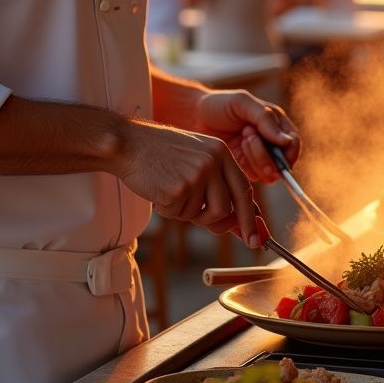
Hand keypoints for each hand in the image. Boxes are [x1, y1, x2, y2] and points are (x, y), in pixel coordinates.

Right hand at [114, 119, 264, 248]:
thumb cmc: (160, 154)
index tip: (254, 239)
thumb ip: (217, 186)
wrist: (129, 143)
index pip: (244, 190)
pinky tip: (158, 190)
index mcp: (221, 151)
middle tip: (200, 221)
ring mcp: (196, 174)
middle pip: (225, 209)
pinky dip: (167, 210)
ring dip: (185, 212)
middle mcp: (213, 161)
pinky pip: (179, 214)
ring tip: (169, 191)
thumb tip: (236, 223)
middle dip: (213, 222)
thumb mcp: (196, 160)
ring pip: (201, 215)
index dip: (249, 218)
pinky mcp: (178, 188)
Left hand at [193, 89, 299, 184]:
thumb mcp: (243, 103)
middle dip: (267, 151)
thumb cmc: (219, 105)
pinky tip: (235, 149)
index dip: (289, 149)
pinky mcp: (243, 170)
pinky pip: (254, 178)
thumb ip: (266, 120)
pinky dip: (246, 165)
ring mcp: (257, 159)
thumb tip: (287, 142)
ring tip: (242, 137)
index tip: (276, 143)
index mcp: (276, 126)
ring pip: (270, 173)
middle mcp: (270, 144)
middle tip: (248, 134)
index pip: (294, 144)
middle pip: (283, 163)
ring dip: (257, 156)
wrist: (193, 116)